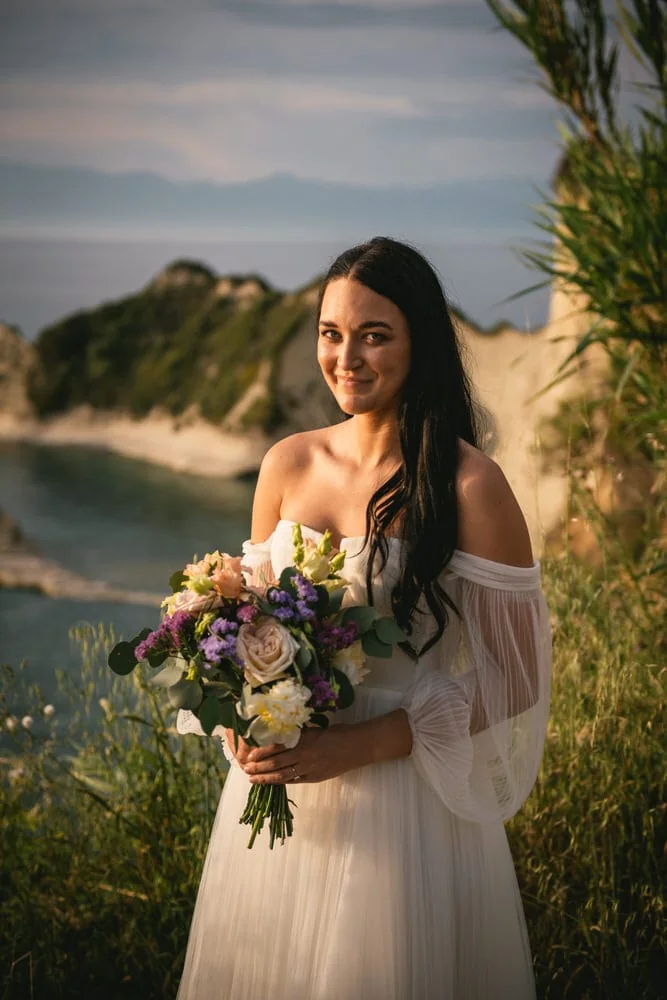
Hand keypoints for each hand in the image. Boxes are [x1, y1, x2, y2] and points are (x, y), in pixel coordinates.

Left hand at [224, 724, 359, 784]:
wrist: (357, 747)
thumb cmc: (338, 733)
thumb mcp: (316, 729)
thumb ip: (299, 734)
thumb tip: (282, 735)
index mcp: (303, 739)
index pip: (277, 747)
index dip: (261, 752)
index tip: (249, 756)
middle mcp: (304, 754)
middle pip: (276, 762)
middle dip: (259, 767)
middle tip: (246, 770)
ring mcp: (309, 768)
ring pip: (283, 775)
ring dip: (266, 778)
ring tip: (253, 780)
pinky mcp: (315, 778)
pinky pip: (295, 781)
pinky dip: (283, 782)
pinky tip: (273, 783)